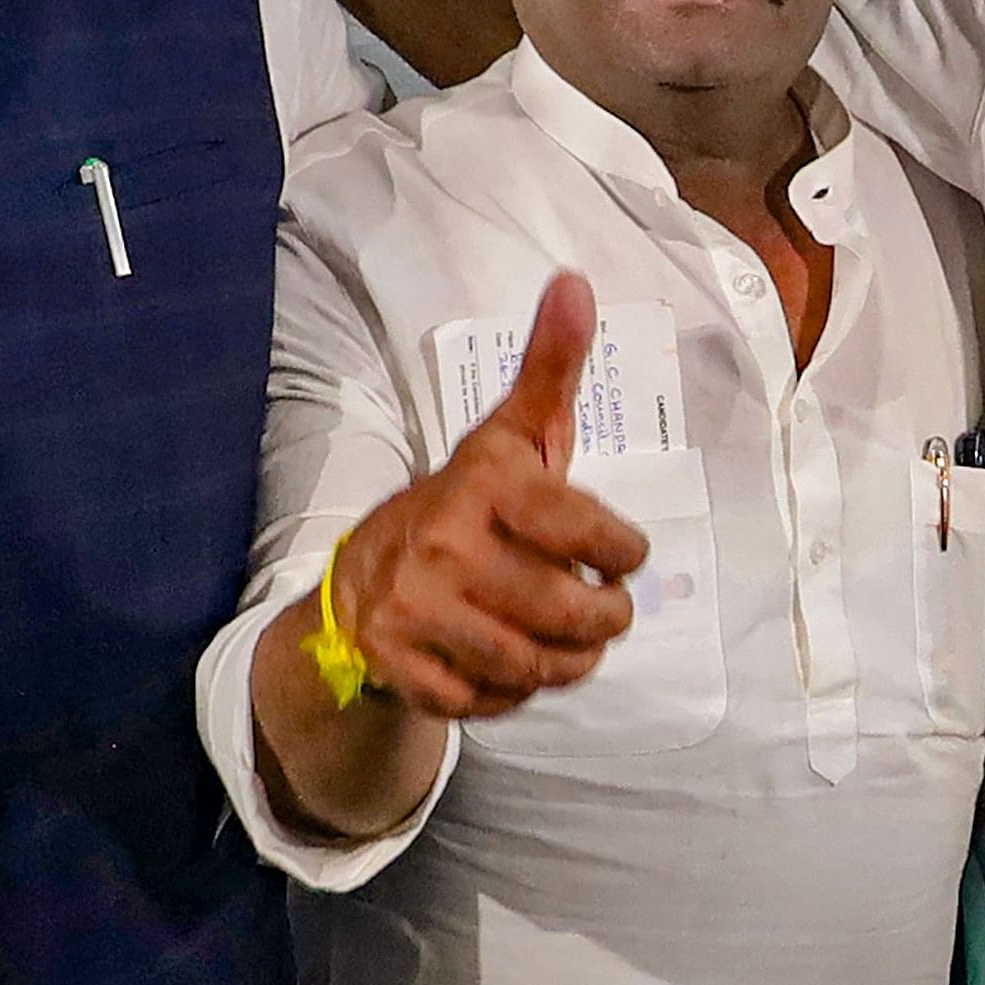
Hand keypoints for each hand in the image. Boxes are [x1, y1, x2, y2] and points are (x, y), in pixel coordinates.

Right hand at [332, 272, 646, 720]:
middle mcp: (444, 548)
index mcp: (482, 486)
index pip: (589, 533)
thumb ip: (550, 366)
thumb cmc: (468, 503)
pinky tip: (512, 665)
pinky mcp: (400, 668)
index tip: (621, 555)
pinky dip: (512, 696)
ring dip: (570, 664)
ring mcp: (415, 613)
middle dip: (605, 619)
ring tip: (574, 643)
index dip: (622, 552)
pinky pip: (488, 704)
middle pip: (569, 613)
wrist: (362, 579)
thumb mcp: (511, 434)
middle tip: (606, 611)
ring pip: (533, 666)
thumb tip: (575, 280)